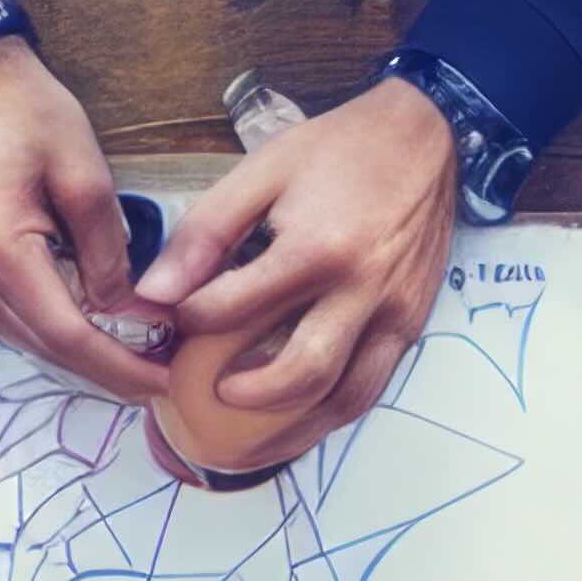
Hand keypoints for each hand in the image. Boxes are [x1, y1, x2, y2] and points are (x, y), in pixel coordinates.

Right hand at [0, 40, 172, 395]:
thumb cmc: (22, 108)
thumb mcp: (84, 170)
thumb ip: (109, 249)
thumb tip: (135, 313)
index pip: (65, 330)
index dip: (117, 364)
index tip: (163, 383)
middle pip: (39, 343)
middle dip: (102, 365)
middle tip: (157, 377)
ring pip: (20, 334)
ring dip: (75, 349)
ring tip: (133, 356)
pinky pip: (2, 312)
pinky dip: (46, 323)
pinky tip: (87, 325)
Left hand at [130, 77, 458, 468]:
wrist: (427, 136)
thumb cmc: (339, 150)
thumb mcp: (262, 171)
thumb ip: (206, 232)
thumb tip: (154, 292)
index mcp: (317, 248)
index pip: (237, 309)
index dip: (192, 321)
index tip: (173, 320)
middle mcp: (362, 290)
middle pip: (298, 373)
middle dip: (244, 397)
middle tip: (205, 395)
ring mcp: (393, 314)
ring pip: (344, 399)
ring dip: (292, 431)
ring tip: (245, 444)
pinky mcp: (412, 325)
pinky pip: (371, 388)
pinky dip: (330, 415)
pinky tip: (296, 424)